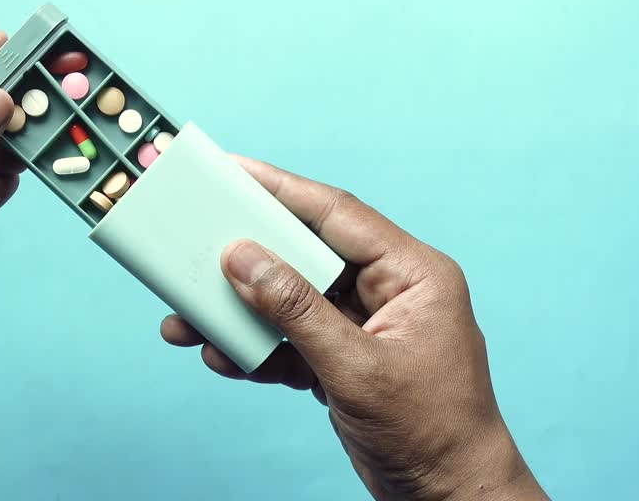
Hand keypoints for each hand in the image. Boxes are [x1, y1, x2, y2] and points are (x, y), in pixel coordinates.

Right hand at [160, 156, 546, 500]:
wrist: (449, 499)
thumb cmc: (434, 433)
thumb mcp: (358, 368)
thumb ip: (296, 311)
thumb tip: (243, 259)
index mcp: (413, 274)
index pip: (337, 214)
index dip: (281, 189)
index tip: (233, 170)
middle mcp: (388, 291)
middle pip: (303, 254)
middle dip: (247, 258)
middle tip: (196, 240)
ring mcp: (363, 327)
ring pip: (288, 301)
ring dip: (239, 313)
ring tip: (188, 319)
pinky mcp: (342, 361)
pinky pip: (288, 340)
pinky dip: (255, 350)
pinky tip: (222, 357)